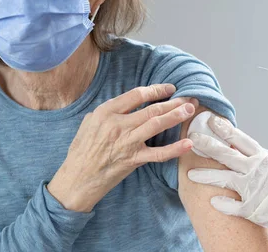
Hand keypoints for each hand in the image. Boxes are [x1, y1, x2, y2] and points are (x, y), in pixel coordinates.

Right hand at [47, 84, 196, 211]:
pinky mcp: (133, 160)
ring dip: (176, 116)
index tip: (169, 89)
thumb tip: (124, 105)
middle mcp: (118, 125)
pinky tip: (188, 143)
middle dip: (173, 102)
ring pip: (156, 125)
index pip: (137, 95)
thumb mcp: (89, 122)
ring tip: (190, 109)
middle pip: (151, 109)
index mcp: (106, 112)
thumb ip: (107, 112)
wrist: (77, 178)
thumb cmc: (81, 150)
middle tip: (189, 97)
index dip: (156, 90)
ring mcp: (127, 142)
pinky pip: (158, 154)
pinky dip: (174, 149)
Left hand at [187, 114, 267, 239]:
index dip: (224, 129)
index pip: (239, 138)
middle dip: (206, 144)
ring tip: (190, 174)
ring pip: (223, 178)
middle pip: (225, 153)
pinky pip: (233, 206)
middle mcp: (256, 170)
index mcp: (265, 158)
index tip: (211, 120)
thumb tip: (261, 154)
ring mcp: (253, 189)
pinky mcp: (255, 208)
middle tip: (191, 137)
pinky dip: (222, 203)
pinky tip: (213, 201)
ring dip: (205, 175)